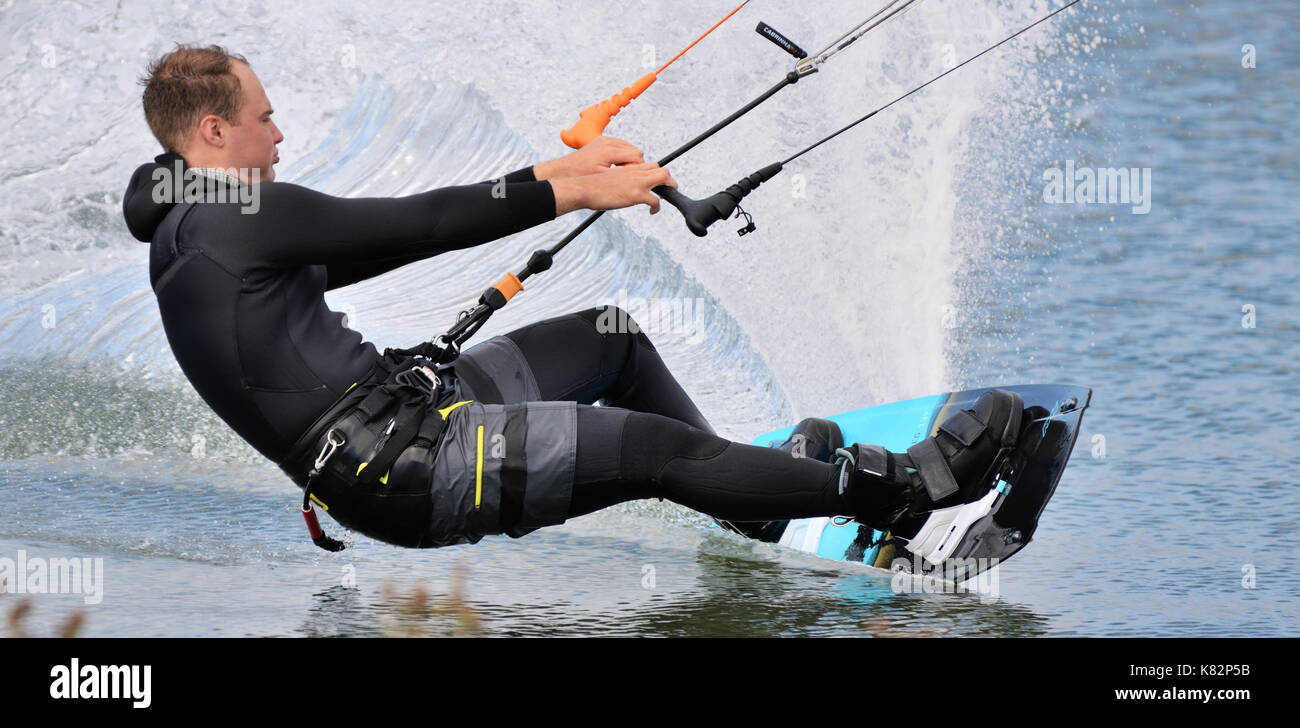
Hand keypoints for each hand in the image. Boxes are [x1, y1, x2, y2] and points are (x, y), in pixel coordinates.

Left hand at [535, 137, 644, 179]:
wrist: (563, 170)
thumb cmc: (581, 175)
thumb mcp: (604, 178)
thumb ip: (622, 173)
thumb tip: (637, 173)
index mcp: (610, 150)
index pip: (637, 155)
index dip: (637, 168)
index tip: (631, 177)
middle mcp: (608, 142)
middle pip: (634, 150)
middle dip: (633, 163)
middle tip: (625, 175)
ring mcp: (605, 140)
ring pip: (628, 147)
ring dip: (628, 159)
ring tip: (619, 171)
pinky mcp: (601, 141)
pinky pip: (619, 146)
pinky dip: (621, 155)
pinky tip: (614, 165)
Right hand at [551, 162, 676, 215]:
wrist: (584, 188)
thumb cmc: (592, 186)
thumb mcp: (608, 178)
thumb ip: (619, 180)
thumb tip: (620, 187)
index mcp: (628, 168)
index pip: (649, 165)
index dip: (655, 172)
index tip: (655, 182)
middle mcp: (635, 172)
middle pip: (660, 168)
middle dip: (668, 179)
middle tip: (668, 188)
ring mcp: (638, 182)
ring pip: (664, 178)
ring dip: (669, 187)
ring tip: (668, 196)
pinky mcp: (636, 194)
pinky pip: (655, 200)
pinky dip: (657, 207)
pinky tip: (652, 212)